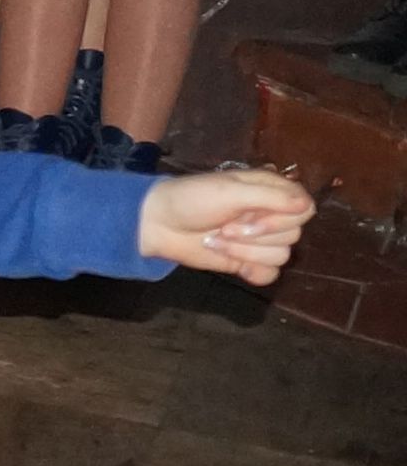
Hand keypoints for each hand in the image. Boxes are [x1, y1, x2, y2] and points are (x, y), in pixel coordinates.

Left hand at [140, 167, 310, 283]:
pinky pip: (271, 274)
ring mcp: (260, 240)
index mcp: (271, 192)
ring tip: (217, 239)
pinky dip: (253, 271)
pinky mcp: (248, 261)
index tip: (252, 217)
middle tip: (224, 226)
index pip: (305, 209)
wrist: (158, 224)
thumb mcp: (229, 191)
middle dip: (255, 235)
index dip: (282, 218)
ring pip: (282, 256)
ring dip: (245, 251)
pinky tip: (235, 265)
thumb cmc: (191, 199)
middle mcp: (270, 215)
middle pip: (293, 234)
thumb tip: (306, 205)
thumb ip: (270, 196)